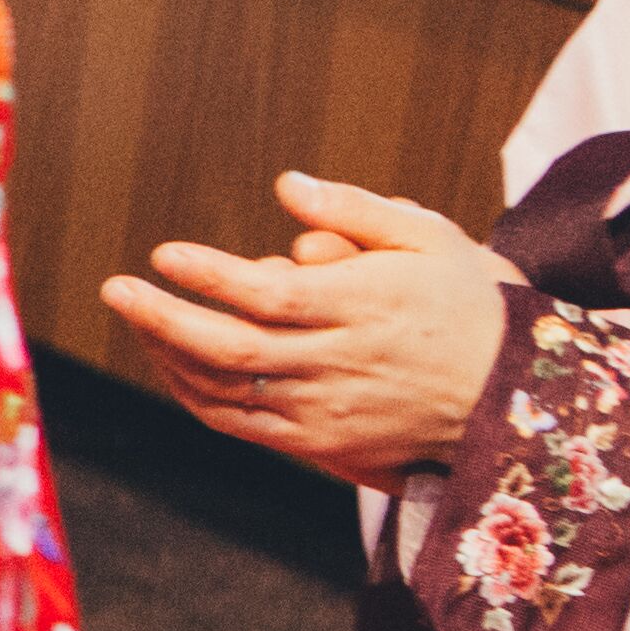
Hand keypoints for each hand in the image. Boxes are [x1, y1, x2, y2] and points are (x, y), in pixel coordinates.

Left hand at [96, 172, 512, 489]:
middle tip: (117, 288)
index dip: (209, 277)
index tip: (164, 255)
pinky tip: (169, 358)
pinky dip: (191, 391)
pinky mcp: (316, 444)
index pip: (269, 295)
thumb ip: (355, 211)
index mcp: (367, 307)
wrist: (512, 397)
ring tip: (138, 314)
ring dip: (168, 353)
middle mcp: (340, 363)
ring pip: (223, 389)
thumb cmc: (466, 302)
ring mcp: (324, 410)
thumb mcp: (429, 240)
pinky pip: (235, 422)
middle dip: (163, 319)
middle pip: (232, 348)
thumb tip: (286, 186)